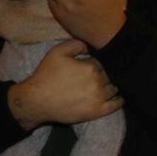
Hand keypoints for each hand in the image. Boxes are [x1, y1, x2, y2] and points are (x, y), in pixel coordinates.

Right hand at [6, 40, 122, 128]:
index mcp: (91, 67)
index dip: (94, 64)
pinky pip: (115, 105)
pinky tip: (119, 98)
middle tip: (95, 78)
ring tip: (107, 86)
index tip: (88, 67)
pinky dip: (119, 101)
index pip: (100, 63)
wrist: (37, 100)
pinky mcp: (97, 112)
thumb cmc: (46, 75)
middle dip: (103, 75)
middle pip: (108, 76)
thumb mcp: (57, 51)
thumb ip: (77, 44)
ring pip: (113, 89)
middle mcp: (97, 82)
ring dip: (111, 86)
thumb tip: (90, 47)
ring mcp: (99, 98)